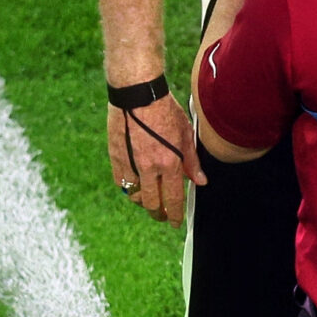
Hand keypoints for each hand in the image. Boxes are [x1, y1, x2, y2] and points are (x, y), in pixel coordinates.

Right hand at [108, 94, 206, 225]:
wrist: (138, 93)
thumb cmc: (164, 109)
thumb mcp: (185, 133)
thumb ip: (192, 161)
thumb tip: (200, 181)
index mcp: (170, 162)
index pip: (174, 199)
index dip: (175, 215)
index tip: (176, 222)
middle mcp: (150, 167)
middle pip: (153, 203)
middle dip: (159, 214)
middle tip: (163, 215)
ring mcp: (131, 163)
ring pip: (135, 195)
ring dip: (143, 201)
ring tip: (149, 200)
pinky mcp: (116, 156)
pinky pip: (121, 181)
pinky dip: (128, 187)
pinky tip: (134, 185)